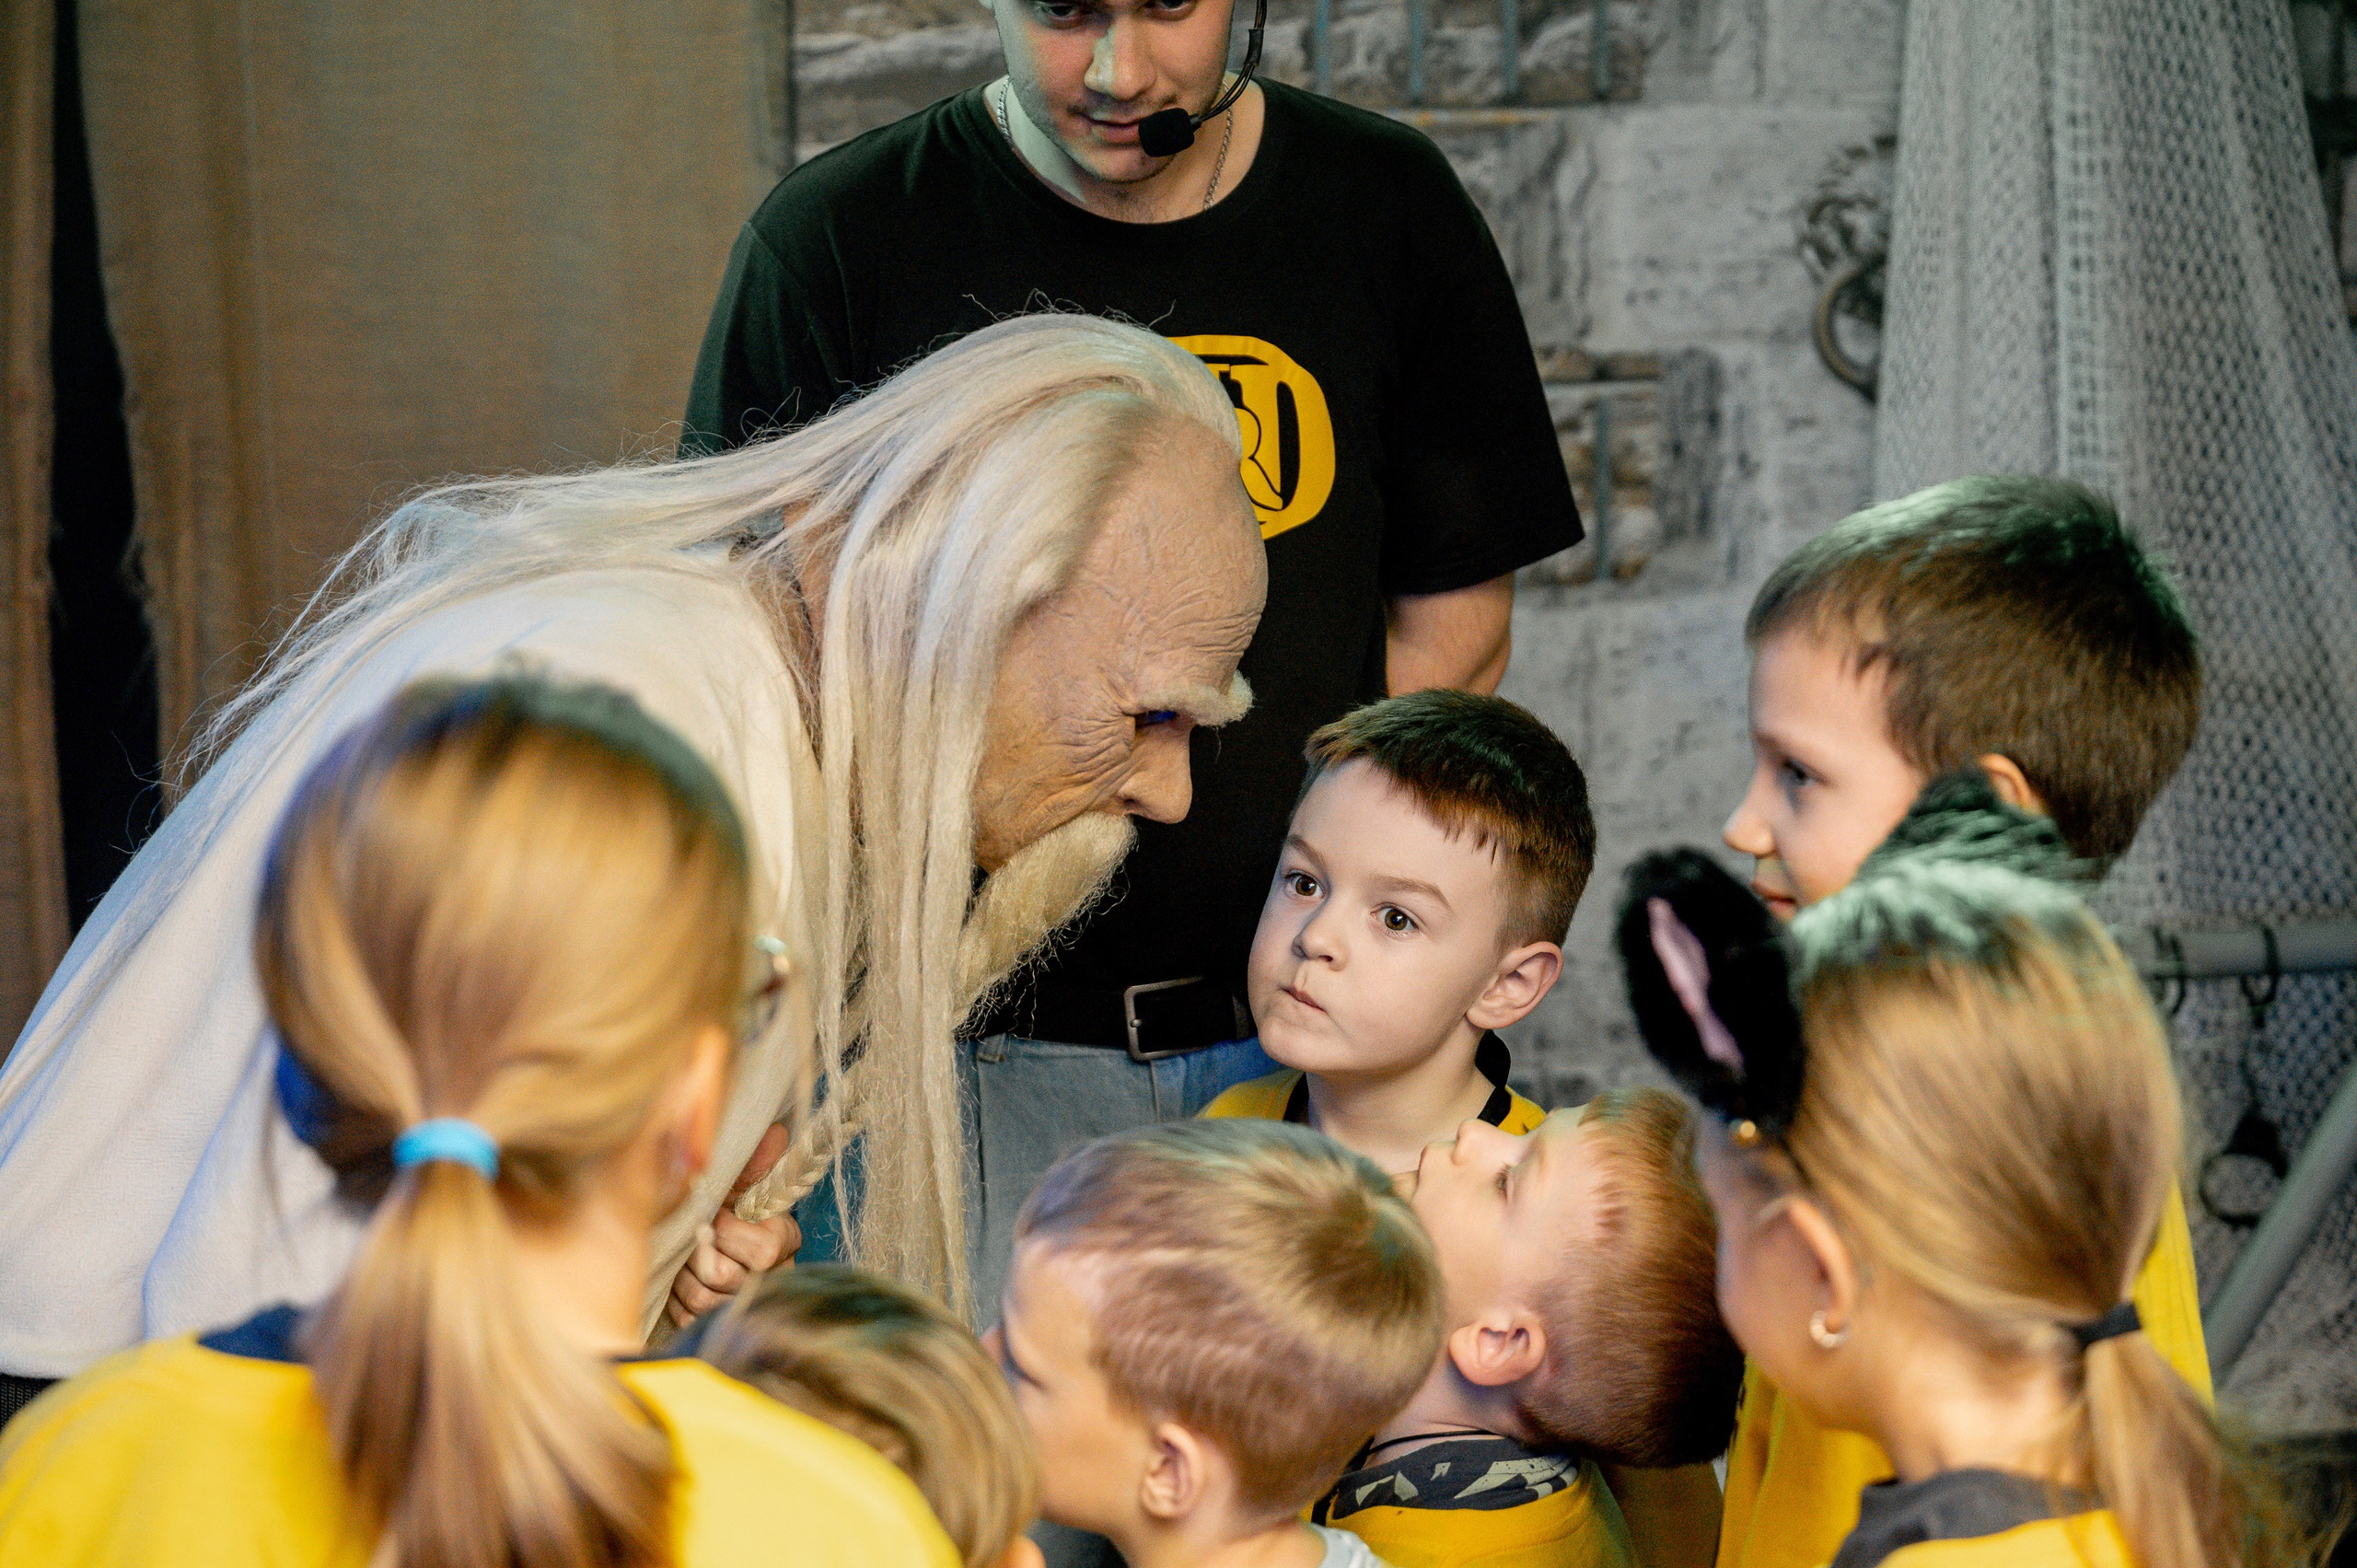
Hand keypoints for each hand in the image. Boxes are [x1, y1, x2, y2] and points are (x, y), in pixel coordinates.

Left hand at [665, 1124, 800, 1327]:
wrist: (720, 1241)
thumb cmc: (735, 1206)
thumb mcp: (746, 1181)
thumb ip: (755, 1161)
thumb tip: (773, 1132)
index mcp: (781, 1241)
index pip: (760, 1249)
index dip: (725, 1230)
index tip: (712, 1212)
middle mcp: (767, 1278)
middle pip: (725, 1276)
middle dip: (696, 1252)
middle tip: (687, 1233)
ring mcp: (741, 1304)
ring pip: (703, 1299)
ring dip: (681, 1274)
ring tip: (680, 1253)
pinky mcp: (714, 1322)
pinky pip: (689, 1317)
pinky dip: (675, 1298)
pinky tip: (677, 1276)